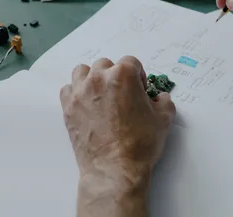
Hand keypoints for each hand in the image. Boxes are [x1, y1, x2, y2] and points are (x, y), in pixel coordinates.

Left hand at [60, 56, 175, 216]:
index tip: (139, 90)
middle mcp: (99, 78)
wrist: (115, 169)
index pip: (131, 62)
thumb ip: (164, 102)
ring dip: (92, 79)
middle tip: (122, 95)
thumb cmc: (140, 144)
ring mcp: (80, 92)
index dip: (138, 76)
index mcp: (123, 75)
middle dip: (115, 76)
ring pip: (82, 72)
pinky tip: (86, 105)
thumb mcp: (164, 120)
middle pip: (106, 65)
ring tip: (101, 96)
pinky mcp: (68, 107)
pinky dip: (76, 93)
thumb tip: (160, 98)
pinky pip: (68, 90)